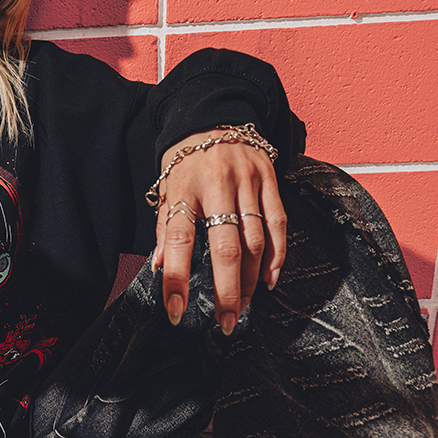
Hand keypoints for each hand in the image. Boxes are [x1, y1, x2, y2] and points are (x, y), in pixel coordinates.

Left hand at [152, 131, 286, 333]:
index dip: (176, 278)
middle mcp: (216, 185)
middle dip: (227, 291)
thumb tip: (159, 267)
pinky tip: (269, 279)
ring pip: (256, 241)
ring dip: (250, 280)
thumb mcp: (166, 187)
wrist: (213, 115)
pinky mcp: (270, 180)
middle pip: (226, 247)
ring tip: (242, 306)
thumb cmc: (186, 160)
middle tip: (225, 322)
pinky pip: (278, 224)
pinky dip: (276, 256)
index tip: (175, 311)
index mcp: (183, 188)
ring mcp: (247, 182)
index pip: (177, 239)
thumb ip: (164, 228)